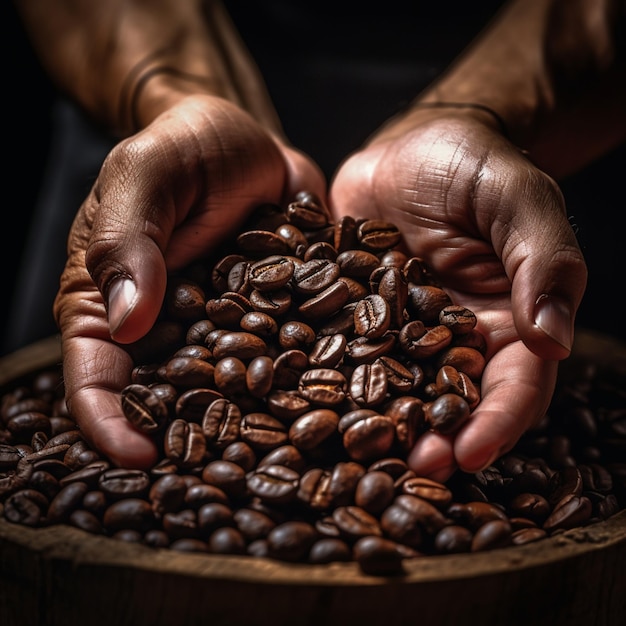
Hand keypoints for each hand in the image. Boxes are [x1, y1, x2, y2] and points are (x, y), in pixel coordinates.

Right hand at [54, 94, 325, 468]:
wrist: (244, 140)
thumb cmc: (179, 149)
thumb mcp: (146, 175)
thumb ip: (131, 240)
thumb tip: (130, 320)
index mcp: (116, 307)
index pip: (98, 379)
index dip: (110, 425)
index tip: (141, 458)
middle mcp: (174, 335)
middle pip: (173, 404)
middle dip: (196, 447)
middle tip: (231, 486)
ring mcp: (234, 334)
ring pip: (242, 394)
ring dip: (266, 428)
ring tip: (299, 458)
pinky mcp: (285, 321)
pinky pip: (299, 358)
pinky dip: (319, 381)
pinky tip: (350, 401)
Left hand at [329, 111, 586, 480]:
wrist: (413, 146)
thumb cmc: (476, 167)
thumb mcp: (518, 201)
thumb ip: (542, 262)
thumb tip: (553, 338)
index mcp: (504, 323)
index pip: (513, 386)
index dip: (496, 423)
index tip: (470, 454)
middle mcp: (450, 340)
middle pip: (447, 403)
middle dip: (432, 441)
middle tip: (407, 471)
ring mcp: (395, 333)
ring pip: (390, 390)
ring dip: (377, 424)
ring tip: (354, 454)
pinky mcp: (350, 316)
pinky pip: (336, 351)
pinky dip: (323, 378)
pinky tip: (302, 399)